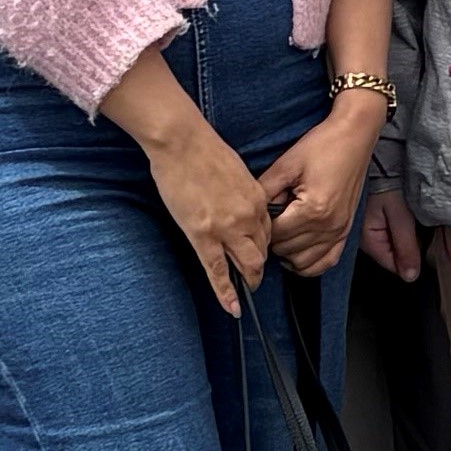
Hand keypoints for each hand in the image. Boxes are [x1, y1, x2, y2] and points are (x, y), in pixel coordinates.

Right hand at [136, 106, 279, 314]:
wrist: (182, 142)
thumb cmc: (203, 150)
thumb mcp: (235, 170)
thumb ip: (241, 192)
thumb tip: (237, 205)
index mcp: (256, 197)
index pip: (267, 230)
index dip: (262, 244)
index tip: (257, 251)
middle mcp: (248, 215)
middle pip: (261, 250)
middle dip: (259, 265)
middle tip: (255, 276)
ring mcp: (227, 227)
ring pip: (246, 263)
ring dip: (248, 278)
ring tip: (246, 290)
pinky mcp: (203, 235)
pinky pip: (217, 270)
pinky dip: (225, 293)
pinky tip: (231, 307)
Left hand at [262, 102, 379, 279]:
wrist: (354, 135)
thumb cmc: (322, 145)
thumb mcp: (286, 164)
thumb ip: (265, 190)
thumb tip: (250, 211)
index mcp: (313, 209)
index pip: (276, 235)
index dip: (263, 227)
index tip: (260, 214)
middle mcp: (329, 225)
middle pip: (288, 250)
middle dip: (274, 239)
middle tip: (271, 219)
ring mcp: (340, 230)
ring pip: (304, 262)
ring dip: (288, 252)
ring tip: (282, 234)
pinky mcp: (346, 229)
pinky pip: (326, 261)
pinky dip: (310, 263)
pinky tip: (298, 251)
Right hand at [360, 179, 419, 280]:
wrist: (378, 157)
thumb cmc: (386, 180)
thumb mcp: (400, 215)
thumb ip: (406, 246)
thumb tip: (410, 275)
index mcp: (367, 239)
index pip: (391, 264)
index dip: (408, 259)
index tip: (419, 242)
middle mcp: (361, 237)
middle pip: (389, 255)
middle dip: (405, 247)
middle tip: (412, 224)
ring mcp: (363, 228)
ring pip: (388, 244)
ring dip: (400, 235)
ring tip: (405, 215)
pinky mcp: (368, 219)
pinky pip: (384, 232)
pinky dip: (395, 227)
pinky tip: (398, 214)